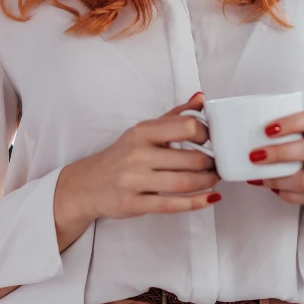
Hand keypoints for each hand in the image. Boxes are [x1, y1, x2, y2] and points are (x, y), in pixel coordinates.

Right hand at [55, 93, 219, 244]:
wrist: (86, 185)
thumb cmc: (121, 156)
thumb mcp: (143, 132)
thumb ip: (174, 116)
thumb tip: (201, 99)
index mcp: (142, 132)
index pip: (186, 126)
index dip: (207, 134)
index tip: (213, 140)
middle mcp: (137, 154)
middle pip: (190, 158)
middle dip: (212, 163)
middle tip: (218, 164)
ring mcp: (134, 180)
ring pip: (183, 183)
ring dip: (207, 182)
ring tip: (214, 178)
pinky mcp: (133, 204)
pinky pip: (172, 205)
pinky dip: (196, 202)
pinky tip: (210, 197)